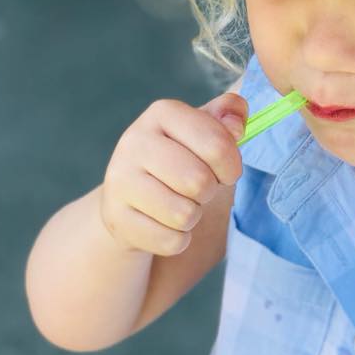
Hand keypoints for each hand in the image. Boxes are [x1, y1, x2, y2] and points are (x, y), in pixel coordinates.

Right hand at [99, 92, 247, 255]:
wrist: (129, 201)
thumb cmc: (178, 162)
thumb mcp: (201, 134)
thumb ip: (226, 117)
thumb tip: (237, 122)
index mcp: (162, 113)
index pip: (218, 145)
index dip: (231, 166)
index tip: (224, 172)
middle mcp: (135, 141)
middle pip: (199, 182)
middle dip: (208, 193)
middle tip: (196, 190)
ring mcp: (120, 180)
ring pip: (184, 215)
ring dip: (192, 217)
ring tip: (178, 204)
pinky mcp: (117, 219)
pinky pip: (171, 241)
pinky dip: (177, 239)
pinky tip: (163, 224)